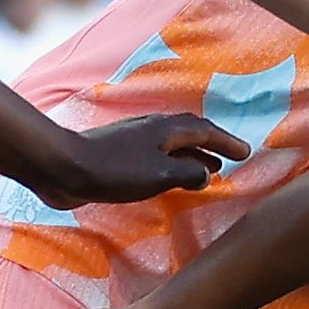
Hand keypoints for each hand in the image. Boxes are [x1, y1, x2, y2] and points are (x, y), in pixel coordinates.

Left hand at [41, 114, 245, 206]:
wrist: (63, 167)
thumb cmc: (113, 170)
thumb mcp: (159, 174)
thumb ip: (188, 173)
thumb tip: (204, 174)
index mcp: (165, 129)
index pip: (206, 131)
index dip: (227, 142)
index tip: (245, 153)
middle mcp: (152, 129)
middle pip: (190, 133)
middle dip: (211, 146)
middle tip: (228, 161)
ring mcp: (133, 140)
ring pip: (172, 145)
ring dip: (192, 156)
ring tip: (206, 172)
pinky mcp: (118, 155)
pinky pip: (156, 157)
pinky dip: (172, 165)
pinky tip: (167, 180)